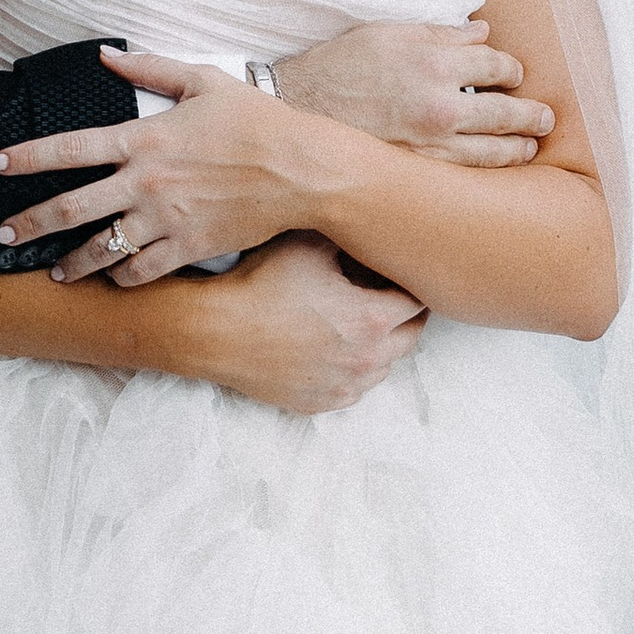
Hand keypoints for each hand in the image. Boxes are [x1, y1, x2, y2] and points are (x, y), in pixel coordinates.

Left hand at [0, 55, 326, 284]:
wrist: (303, 169)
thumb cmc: (256, 121)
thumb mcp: (203, 81)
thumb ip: (150, 67)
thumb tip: (107, 53)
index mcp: (144, 138)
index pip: (69, 148)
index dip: (26, 157)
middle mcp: (146, 182)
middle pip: (71, 208)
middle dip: (29, 224)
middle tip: (3, 235)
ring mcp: (166, 219)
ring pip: (102, 249)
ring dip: (71, 263)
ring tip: (54, 271)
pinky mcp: (190, 247)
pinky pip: (143, 270)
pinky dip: (124, 277)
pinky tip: (114, 278)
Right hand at [190, 233, 426, 414]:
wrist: (215, 332)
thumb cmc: (261, 284)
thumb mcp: (309, 245)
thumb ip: (349, 238)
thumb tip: (368, 229)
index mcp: (372, 319)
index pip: (418, 301)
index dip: (411, 283)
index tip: (402, 273)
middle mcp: (366, 359)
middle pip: (410, 337)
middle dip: (406, 315)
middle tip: (392, 296)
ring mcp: (344, 386)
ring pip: (384, 367)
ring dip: (382, 345)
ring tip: (362, 323)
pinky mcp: (321, 403)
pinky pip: (355, 389)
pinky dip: (354, 370)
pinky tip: (336, 350)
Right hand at [273, 18, 552, 162]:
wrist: (297, 114)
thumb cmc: (338, 67)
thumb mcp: (387, 33)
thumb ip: (440, 32)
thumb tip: (482, 32)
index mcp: (434, 62)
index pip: (497, 65)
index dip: (511, 69)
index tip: (513, 74)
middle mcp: (441, 106)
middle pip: (509, 111)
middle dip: (532, 114)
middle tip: (546, 117)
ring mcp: (433, 145)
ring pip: (498, 150)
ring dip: (521, 146)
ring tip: (532, 144)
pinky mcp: (421, 173)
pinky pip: (471, 172)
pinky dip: (494, 168)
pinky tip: (502, 166)